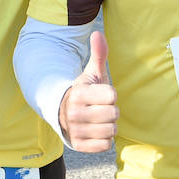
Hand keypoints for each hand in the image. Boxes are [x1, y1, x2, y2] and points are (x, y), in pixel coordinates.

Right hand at [59, 31, 117, 152]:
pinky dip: (105, 139)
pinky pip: (106, 145)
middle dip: (111, 111)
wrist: (64, 113)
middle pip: (113, 114)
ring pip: (111, 131)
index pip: (112, 96)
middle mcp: (74, 113)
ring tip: (98, 120)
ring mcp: (75, 130)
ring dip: (109, 126)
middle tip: (99, 108)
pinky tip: (96, 131)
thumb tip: (98, 33)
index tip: (100, 95)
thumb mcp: (91, 73)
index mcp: (78, 93)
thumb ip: (98, 54)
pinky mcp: (79, 145)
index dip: (110, 95)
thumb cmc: (85, 92)